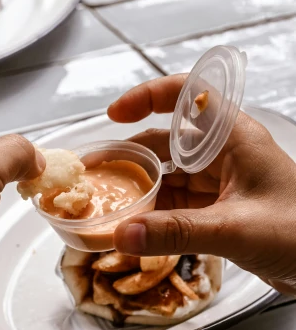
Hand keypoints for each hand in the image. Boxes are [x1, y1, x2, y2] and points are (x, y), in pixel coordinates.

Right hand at [108, 75, 295, 294]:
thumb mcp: (234, 229)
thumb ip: (176, 233)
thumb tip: (123, 233)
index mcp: (234, 137)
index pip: (187, 95)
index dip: (148, 96)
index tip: (115, 113)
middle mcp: (225, 154)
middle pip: (167, 141)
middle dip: (130, 154)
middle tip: (95, 171)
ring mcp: (223, 184)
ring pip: (170, 177)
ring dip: (141, 189)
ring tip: (106, 201)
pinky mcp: (222, 212)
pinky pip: (178, 206)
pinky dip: (155, 215)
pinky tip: (133, 227)